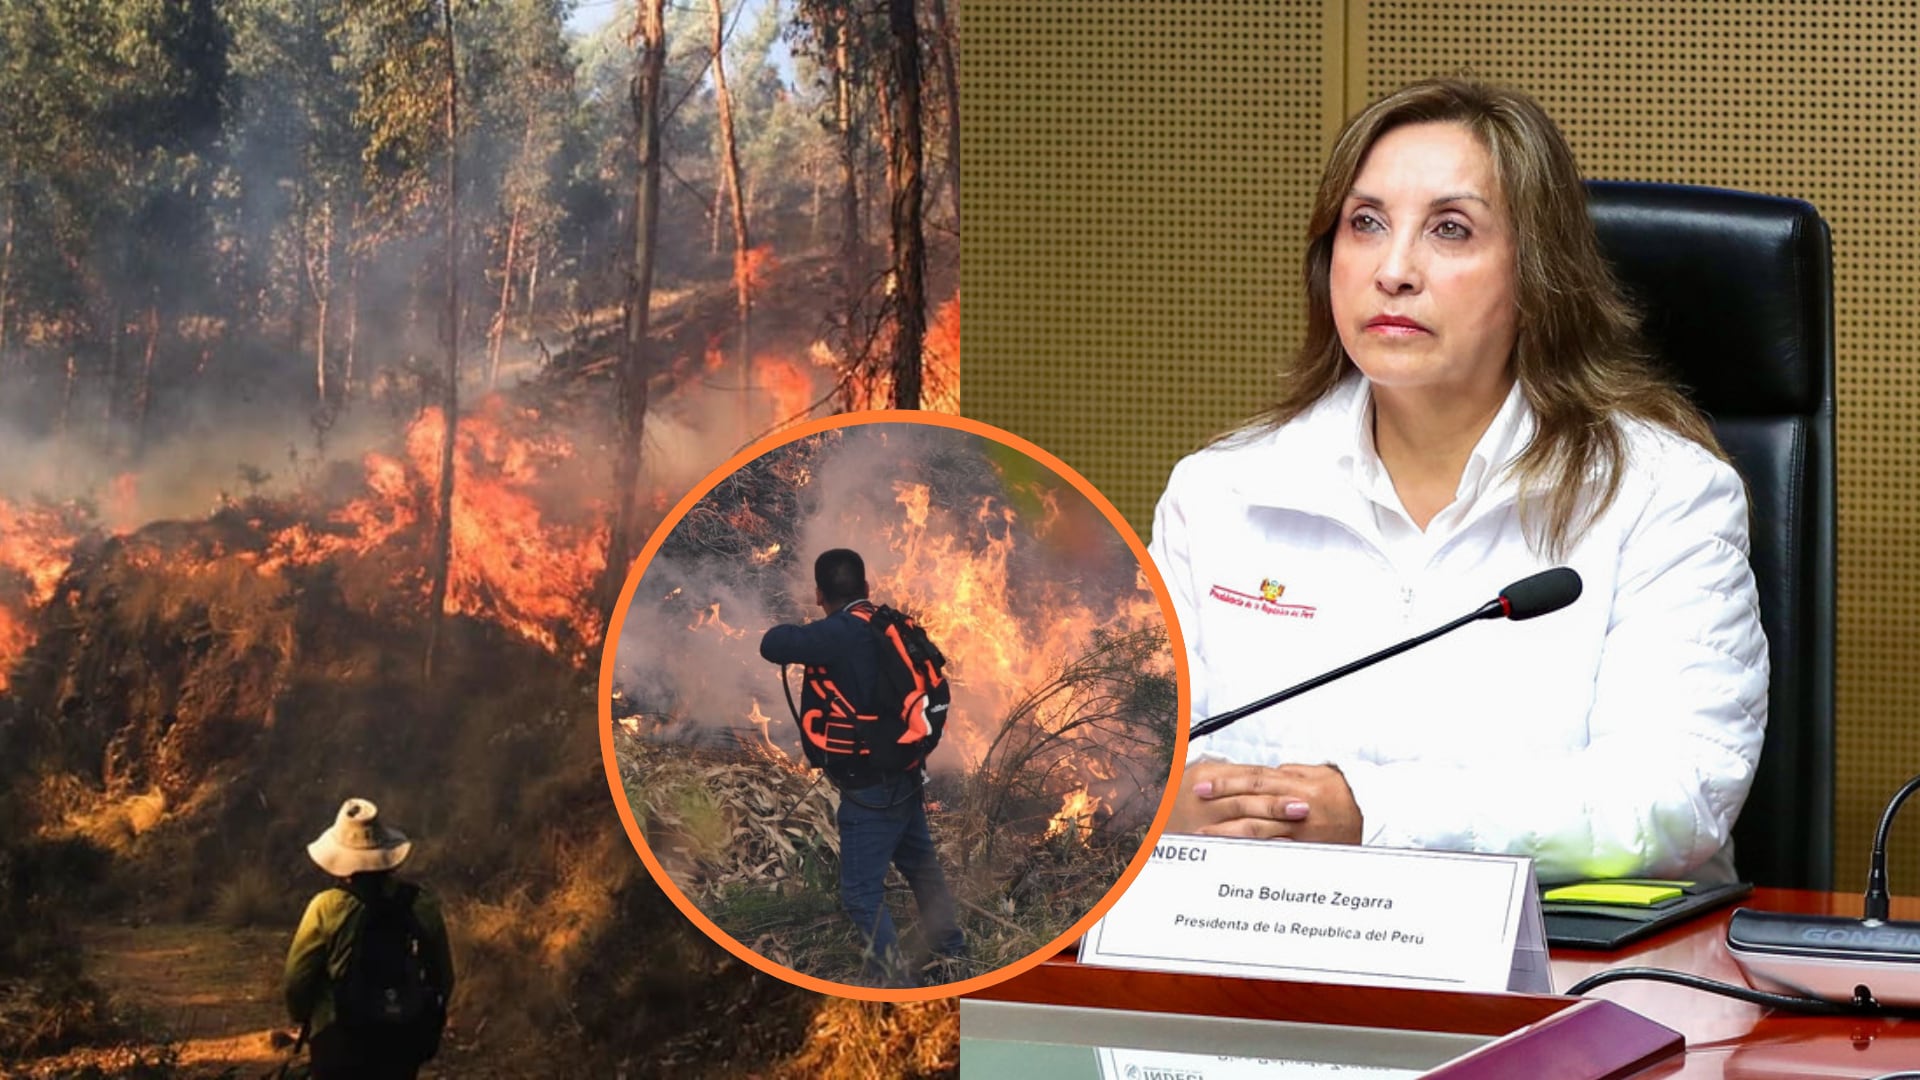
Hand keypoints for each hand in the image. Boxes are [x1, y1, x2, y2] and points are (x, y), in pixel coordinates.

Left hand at [1166, 761, 1362, 843]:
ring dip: (1230, 831)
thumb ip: (1288, 773)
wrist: (1373, 814)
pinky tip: (1233, 853)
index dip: (1226, 781)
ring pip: (1259, 829)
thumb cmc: (1344, 792)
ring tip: (1205, 835)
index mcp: (1297, 784)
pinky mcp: (1304, 848)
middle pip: (1252, 802)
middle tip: (1195, 804)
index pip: (1254, 780)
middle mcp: (1296, 805)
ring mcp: (1300, 830)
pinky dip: (1253, 850)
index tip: (1202, 785)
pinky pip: (1275, 849)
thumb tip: (1266, 772)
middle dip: (1222, 803)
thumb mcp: (1317, 774)